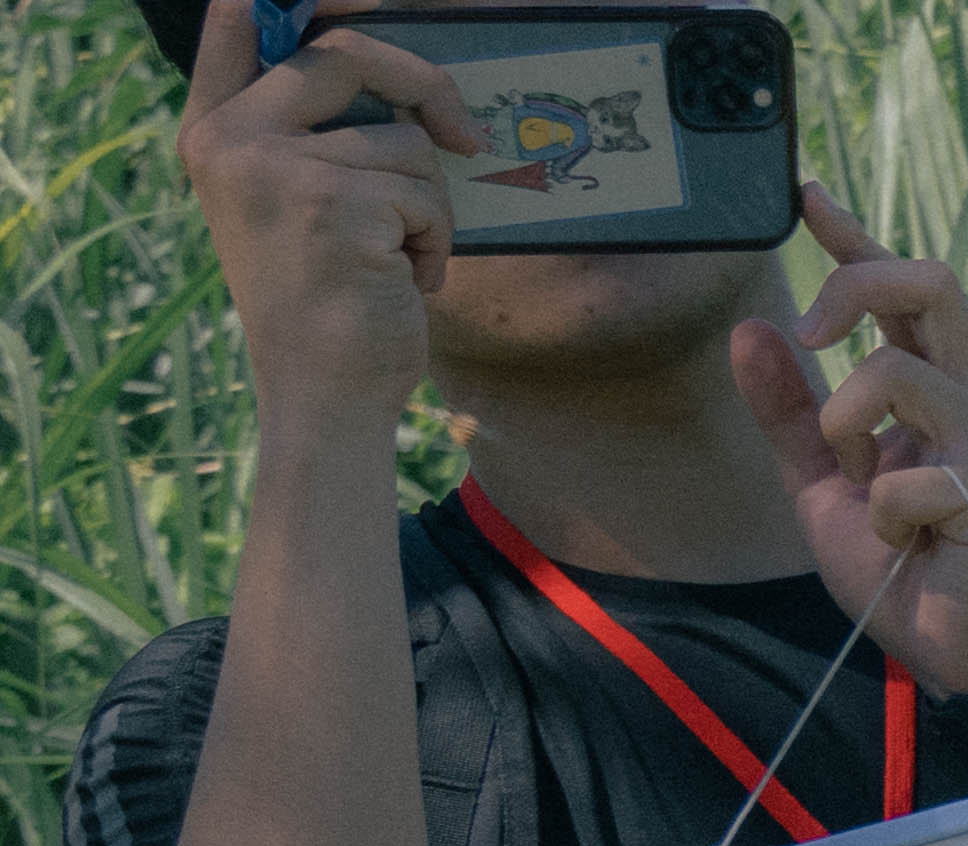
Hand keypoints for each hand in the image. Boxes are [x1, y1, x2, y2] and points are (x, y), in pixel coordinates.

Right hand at [180, 3, 478, 433]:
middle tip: (463, 134)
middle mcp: (231, 140)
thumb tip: (390, 74)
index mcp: (213, 130)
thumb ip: (312, 132)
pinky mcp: (334, 207)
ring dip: (429, 205)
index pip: (239, 17)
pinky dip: (436, 242)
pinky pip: (426, 194)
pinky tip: (403, 281)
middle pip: (345, 52)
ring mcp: (277, 170)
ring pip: (405, 142)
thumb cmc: (324, 301)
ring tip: (399, 257)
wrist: (321, 397)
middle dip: (422, 83)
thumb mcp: (293, 205)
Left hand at [730, 183, 967, 703]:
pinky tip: (905, 545)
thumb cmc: (904, 570)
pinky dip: (882, 517)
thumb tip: (751, 334)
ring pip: (895, 374)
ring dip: (849, 429)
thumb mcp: (823, 485)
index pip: (902, 289)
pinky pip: (902, 476)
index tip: (807, 195)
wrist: (956, 654)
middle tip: (811, 334)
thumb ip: (791, 415)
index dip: (855, 236)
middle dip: (856, 284)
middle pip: (930, 281)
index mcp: (940, 387)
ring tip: (864, 492)